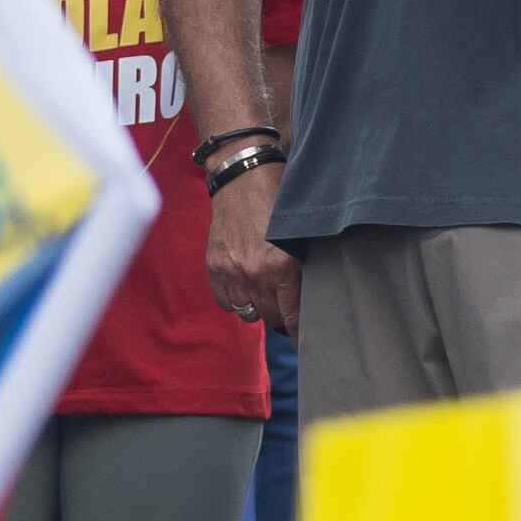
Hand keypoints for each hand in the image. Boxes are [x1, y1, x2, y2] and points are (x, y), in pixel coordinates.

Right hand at [207, 164, 297, 335]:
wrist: (242, 175)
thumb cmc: (277, 199)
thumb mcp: (299, 234)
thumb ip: (300, 269)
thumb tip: (306, 301)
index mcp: (282, 267)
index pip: (292, 317)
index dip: (300, 335)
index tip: (305, 345)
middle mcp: (255, 274)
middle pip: (271, 317)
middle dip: (280, 314)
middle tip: (285, 305)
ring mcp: (231, 272)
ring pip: (247, 313)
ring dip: (257, 305)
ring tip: (263, 289)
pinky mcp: (214, 267)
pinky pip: (226, 302)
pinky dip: (235, 298)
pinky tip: (243, 282)